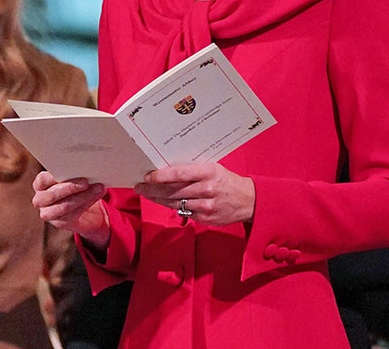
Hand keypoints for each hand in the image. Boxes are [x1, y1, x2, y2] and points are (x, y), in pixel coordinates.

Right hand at [32, 171, 108, 248]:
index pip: (42, 180)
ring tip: (98, 189)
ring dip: (83, 197)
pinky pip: (73, 214)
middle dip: (70, 188)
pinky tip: (96, 196)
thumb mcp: (71, 179)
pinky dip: (86, 204)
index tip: (69, 170)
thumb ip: (73, 174)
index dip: (54, 176)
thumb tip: (87, 169)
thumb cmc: (75, 188)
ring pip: (64, 206)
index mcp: (39, 185)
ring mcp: (48, 213)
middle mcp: (40, 200)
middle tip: (86, 182)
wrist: (84, 212)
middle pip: (52, 195)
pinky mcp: (59, 223)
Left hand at [133, 162, 254, 225]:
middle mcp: (206, 189)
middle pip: (173, 191)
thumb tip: (166, 168)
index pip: (178, 174)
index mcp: (208, 172)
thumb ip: (192, 169)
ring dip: (158, 199)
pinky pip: (183, 212)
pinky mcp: (206, 218)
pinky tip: (163, 202)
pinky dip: (172, 207)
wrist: (249, 200)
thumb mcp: (212, 168)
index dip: (160, 176)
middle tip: (139, 187)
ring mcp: (206, 206)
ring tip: (147, 194)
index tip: (147, 176)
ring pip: (175, 203)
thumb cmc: (226, 180)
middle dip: (152, 189)